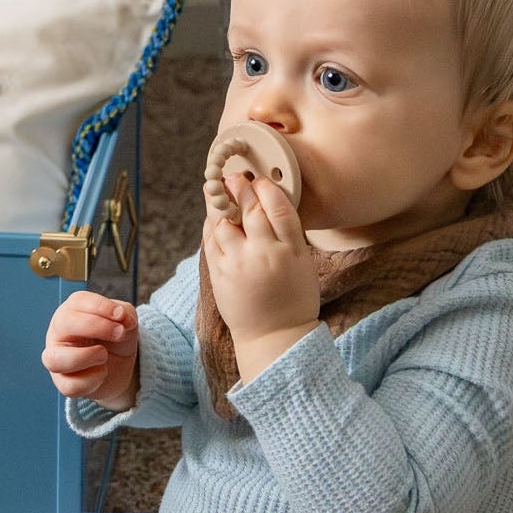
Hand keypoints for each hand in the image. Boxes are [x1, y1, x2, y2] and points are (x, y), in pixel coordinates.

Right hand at [42, 291, 138, 410]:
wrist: (120, 367)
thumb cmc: (114, 338)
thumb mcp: (125, 320)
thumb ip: (124, 313)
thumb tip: (121, 317)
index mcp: (72, 311)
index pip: (77, 301)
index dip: (100, 306)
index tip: (120, 315)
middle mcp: (59, 332)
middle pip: (63, 323)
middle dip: (95, 326)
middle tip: (118, 333)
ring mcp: (57, 358)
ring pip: (54, 359)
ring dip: (85, 356)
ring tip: (104, 355)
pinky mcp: (62, 382)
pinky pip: (70, 385)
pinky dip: (92, 380)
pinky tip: (102, 372)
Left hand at [202, 172, 319, 384]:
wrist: (275, 337)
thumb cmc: (293, 300)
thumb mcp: (302, 264)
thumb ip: (286, 236)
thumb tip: (267, 204)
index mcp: (292, 251)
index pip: (278, 209)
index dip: (266, 189)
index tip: (260, 180)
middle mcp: (264, 254)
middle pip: (249, 210)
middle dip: (240, 188)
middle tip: (234, 175)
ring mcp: (239, 264)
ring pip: (224, 222)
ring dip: (219, 202)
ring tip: (219, 189)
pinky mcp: (219, 273)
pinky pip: (211, 240)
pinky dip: (211, 224)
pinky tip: (213, 216)